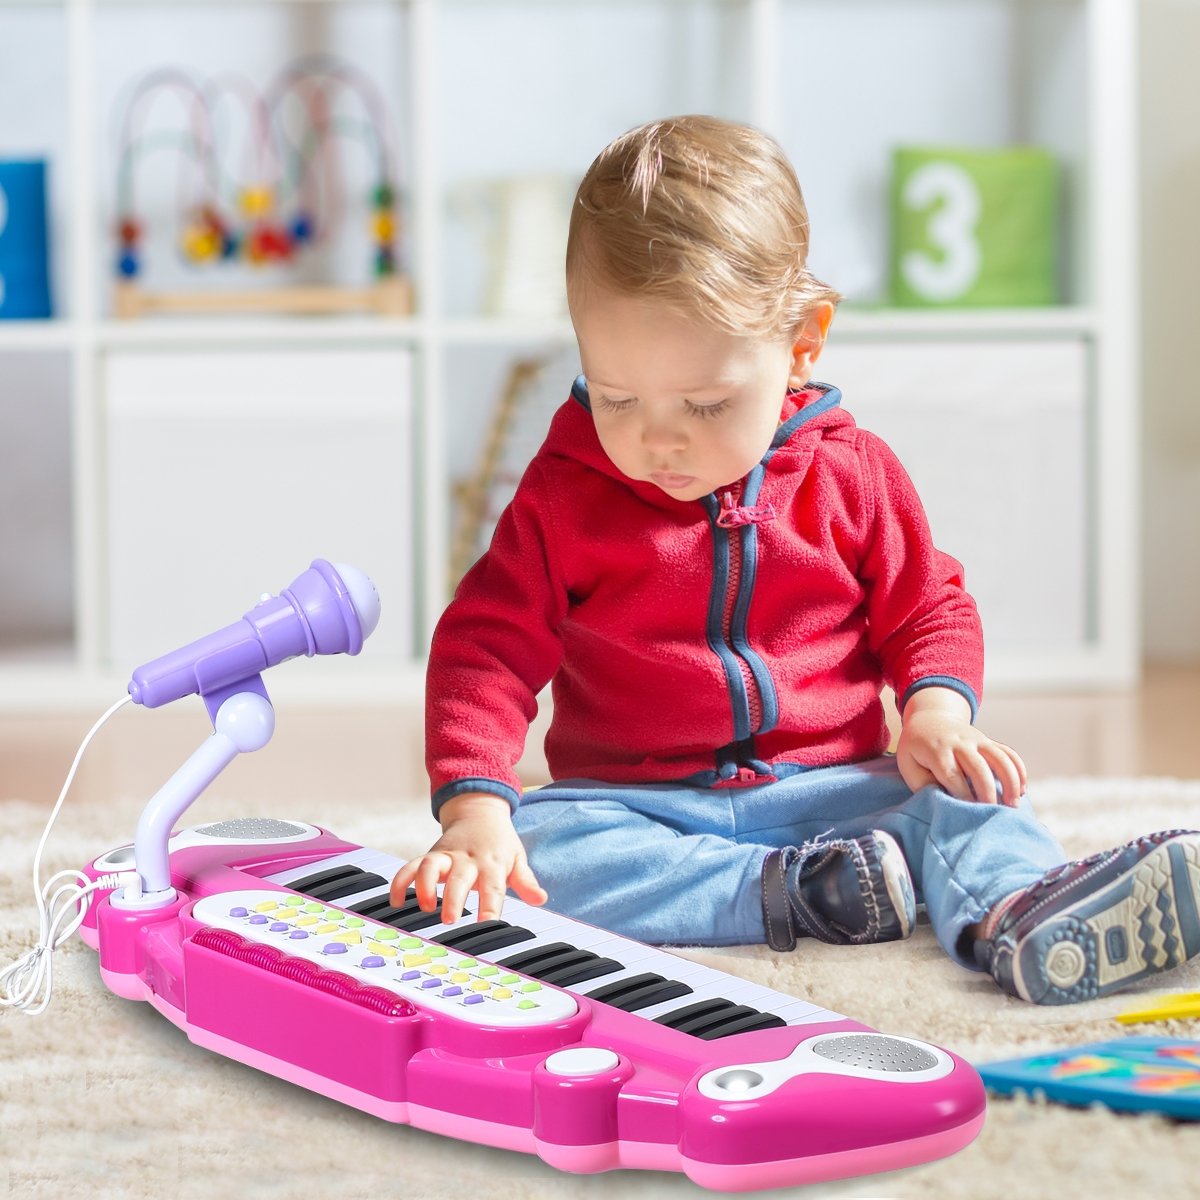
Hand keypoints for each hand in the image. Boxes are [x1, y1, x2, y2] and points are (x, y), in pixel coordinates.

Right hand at [389, 792, 547, 924]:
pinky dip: (401, 881)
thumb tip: (541, 898)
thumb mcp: (517, 858)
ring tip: (424, 907)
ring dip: (424, 885)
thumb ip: (526, 881)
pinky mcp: (430, 854)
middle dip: (453, 898)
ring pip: (430, 866)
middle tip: (449, 919)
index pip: (493, 887)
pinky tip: (396, 901)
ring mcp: (446, 856)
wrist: (480, 810)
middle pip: (459, 877)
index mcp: (492, 863)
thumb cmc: (500, 842)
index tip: (487, 926)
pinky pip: (411, 866)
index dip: (490, 906)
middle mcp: (468, 859)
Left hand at [896, 688, 1026, 805]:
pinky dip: (1019, 770)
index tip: (968, 812)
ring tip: (1013, 805)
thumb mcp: (908, 764)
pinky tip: (1021, 790)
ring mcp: (978, 739)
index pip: (951, 774)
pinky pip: (1009, 753)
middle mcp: (960, 742)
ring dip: (1010, 781)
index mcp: (937, 750)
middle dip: (987, 792)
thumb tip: (944, 800)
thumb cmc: (917, 749)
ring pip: (1000, 758)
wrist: (930, 719)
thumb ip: (922, 783)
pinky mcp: (989, 741)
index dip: (961, 794)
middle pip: (978, 767)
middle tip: (992, 813)